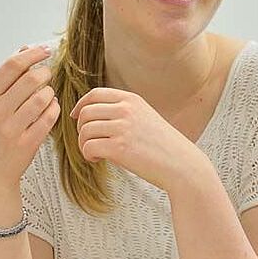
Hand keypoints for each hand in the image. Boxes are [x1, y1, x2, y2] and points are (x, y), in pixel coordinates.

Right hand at [0, 46, 59, 198]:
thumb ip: (8, 77)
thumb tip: (26, 48)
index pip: (11, 66)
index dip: (32, 54)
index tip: (45, 50)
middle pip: (31, 79)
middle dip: (45, 73)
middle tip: (47, 76)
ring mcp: (11, 128)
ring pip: (43, 97)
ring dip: (50, 93)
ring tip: (47, 96)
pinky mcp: (27, 143)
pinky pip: (50, 117)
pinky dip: (54, 109)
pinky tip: (50, 110)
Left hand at [70, 87, 202, 190]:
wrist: (181, 164)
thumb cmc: (164, 146)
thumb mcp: (145, 117)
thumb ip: (123, 112)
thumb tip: (93, 116)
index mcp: (132, 100)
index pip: (95, 94)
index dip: (81, 105)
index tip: (76, 116)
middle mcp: (126, 110)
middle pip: (86, 112)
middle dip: (82, 128)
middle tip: (89, 141)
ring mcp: (122, 128)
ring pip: (84, 130)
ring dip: (84, 144)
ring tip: (96, 153)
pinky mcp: (119, 148)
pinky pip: (88, 147)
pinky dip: (88, 155)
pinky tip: (98, 159)